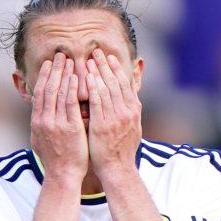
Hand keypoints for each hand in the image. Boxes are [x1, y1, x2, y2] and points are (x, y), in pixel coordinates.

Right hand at [28, 53, 86, 186]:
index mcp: (37, 122)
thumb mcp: (41, 141)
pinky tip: (76, 76)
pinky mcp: (70, 128)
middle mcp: (44, 120)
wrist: (62, 176)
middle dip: (53, 70)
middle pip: (47, 88)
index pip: (39, 93)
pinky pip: (70, 104)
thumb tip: (40, 115)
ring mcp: (56, 124)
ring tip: (69, 59)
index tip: (49, 64)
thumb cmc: (56, 160)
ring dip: (63, 74)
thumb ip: (42, 126)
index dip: (44, 76)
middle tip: (59, 54)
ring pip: (58, 92)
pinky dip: (72, 88)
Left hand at [85, 50, 141, 179]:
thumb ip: (129, 111)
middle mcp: (127, 111)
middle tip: (97, 51)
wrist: (118, 169)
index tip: (108, 57)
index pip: (125, 84)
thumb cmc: (120, 150)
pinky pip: (98, 103)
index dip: (116, 68)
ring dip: (98, 72)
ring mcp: (116, 118)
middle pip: (116, 82)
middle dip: (106, 65)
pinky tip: (87, 78)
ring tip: (89, 60)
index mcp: (133, 110)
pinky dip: (94, 88)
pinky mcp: (104, 125)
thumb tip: (130, 98)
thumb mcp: (131, 127)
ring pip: (107, 89)